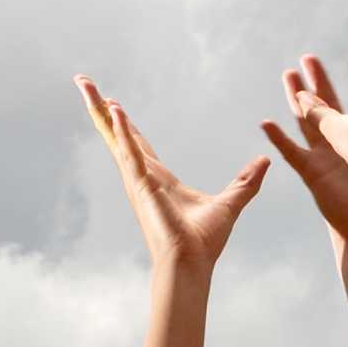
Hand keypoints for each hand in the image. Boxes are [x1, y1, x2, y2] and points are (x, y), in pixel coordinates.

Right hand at [81, 76, 265, 272]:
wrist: (192, 265)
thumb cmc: (203, 242)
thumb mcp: (231, 202)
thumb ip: (246, 181)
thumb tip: (264, 162)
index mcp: (158, 179)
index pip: (137, 143)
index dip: (124, 123)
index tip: (112, 104)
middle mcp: (142, 176)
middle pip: (116, 133)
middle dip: (99, 107)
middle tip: (83, 81)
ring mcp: (139, 180)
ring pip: (115, 137)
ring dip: (100, 110)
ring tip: (85, 84)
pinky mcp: (143, 187)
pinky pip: (130, 153)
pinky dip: (123, 132)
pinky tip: (115, 110)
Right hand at [261, 53, 347, 243]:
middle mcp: (341, 140)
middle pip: (328, 103)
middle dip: (320, 80)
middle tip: (310, 57)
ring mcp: (323, 153)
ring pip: (306, 119)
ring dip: (296, 98)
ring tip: (288, 75)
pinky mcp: (311, 171)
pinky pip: (290, 152)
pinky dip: (278, 138)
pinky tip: (266, 123)